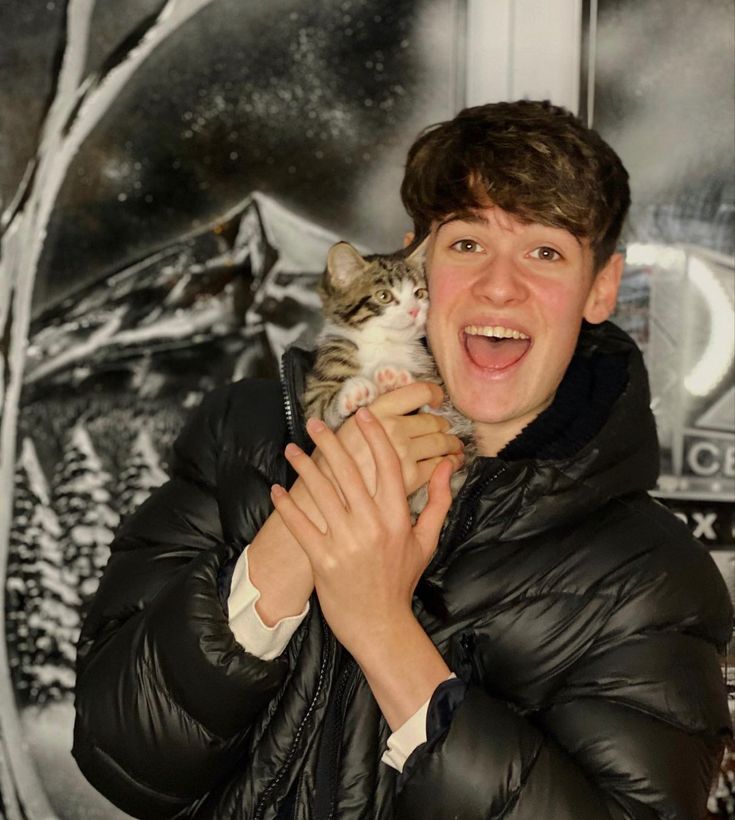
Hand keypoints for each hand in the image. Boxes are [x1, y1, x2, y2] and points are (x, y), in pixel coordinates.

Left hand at [246, 383, 461, 626]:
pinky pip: (301, 526)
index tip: (362, 415)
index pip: (388, 466)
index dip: (375, 436)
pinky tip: (277, 490)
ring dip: (305, 467)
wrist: (380, 625)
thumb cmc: (401, 580)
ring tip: (293, 449)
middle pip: (350, 473)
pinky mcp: (323, 560)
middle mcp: (372, 526)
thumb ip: (438, 500)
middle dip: (331, 443)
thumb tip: (449, 464)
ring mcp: (346, 543)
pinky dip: (287, 506)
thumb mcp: (426, 540)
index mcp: (398, 518)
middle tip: (316, 423)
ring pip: (322, 494)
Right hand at [315, 381, 463, 498]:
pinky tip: (451, 464)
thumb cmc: (331, 466)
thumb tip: (401, 410)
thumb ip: (374, 418)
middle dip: (443, 426)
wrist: (325, 501)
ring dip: (451, 444)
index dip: (434, 393)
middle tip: (446, 430)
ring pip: (440, 443)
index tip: (436, 400)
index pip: (420, 391)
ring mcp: (403, 453)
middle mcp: (393, 428)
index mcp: (378, 411)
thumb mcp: (347, 430)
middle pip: (433, 421)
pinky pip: (438, 467)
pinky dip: (450, 464)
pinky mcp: (410, 478)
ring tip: (453, 447)